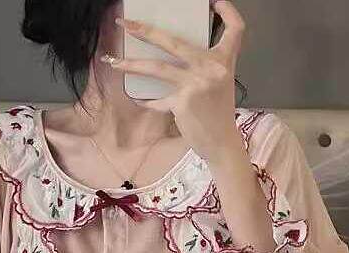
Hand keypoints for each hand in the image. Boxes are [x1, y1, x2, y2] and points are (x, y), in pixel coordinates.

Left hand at [109, 0, 244, 163]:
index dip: (228, 10)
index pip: (234, 28)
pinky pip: (157, 99)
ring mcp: (195, 84)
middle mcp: (211, 68)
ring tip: (113, 62)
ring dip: (131, 65)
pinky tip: (138, 98)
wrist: (221, 142)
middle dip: (145, 30)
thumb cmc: (218, 114)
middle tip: (125, 24)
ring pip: (156, 68)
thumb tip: (177, 56)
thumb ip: (205, 66)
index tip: (215, 2)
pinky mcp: (182, 103)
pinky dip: (146, 100)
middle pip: (174, 41)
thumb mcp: (219, 83)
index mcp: (224, 61)